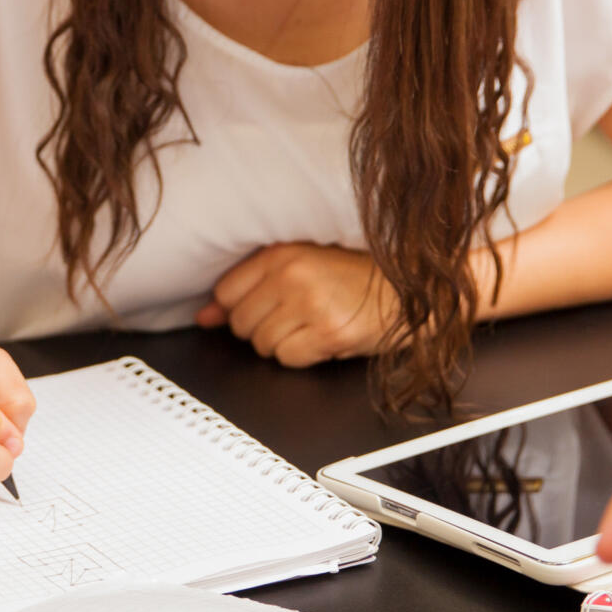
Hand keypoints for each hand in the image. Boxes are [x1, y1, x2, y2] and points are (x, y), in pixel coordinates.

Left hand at [197, 243, 395, 366]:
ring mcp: (311, 305)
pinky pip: (289, 358)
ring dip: (284, 343)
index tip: (262, 307)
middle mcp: (292, 276)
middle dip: (262, 328)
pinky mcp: (329, 333)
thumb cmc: (355, 276)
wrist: (408, 289)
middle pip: (240, 324)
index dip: (239, 308)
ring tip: (311, 325)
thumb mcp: (301, 266)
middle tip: (294, 317)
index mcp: (282, 253)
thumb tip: (204, 316)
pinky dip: (303, 356)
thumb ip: (248, 287)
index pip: (226, 292)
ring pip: (263, 345)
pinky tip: (322, 338)